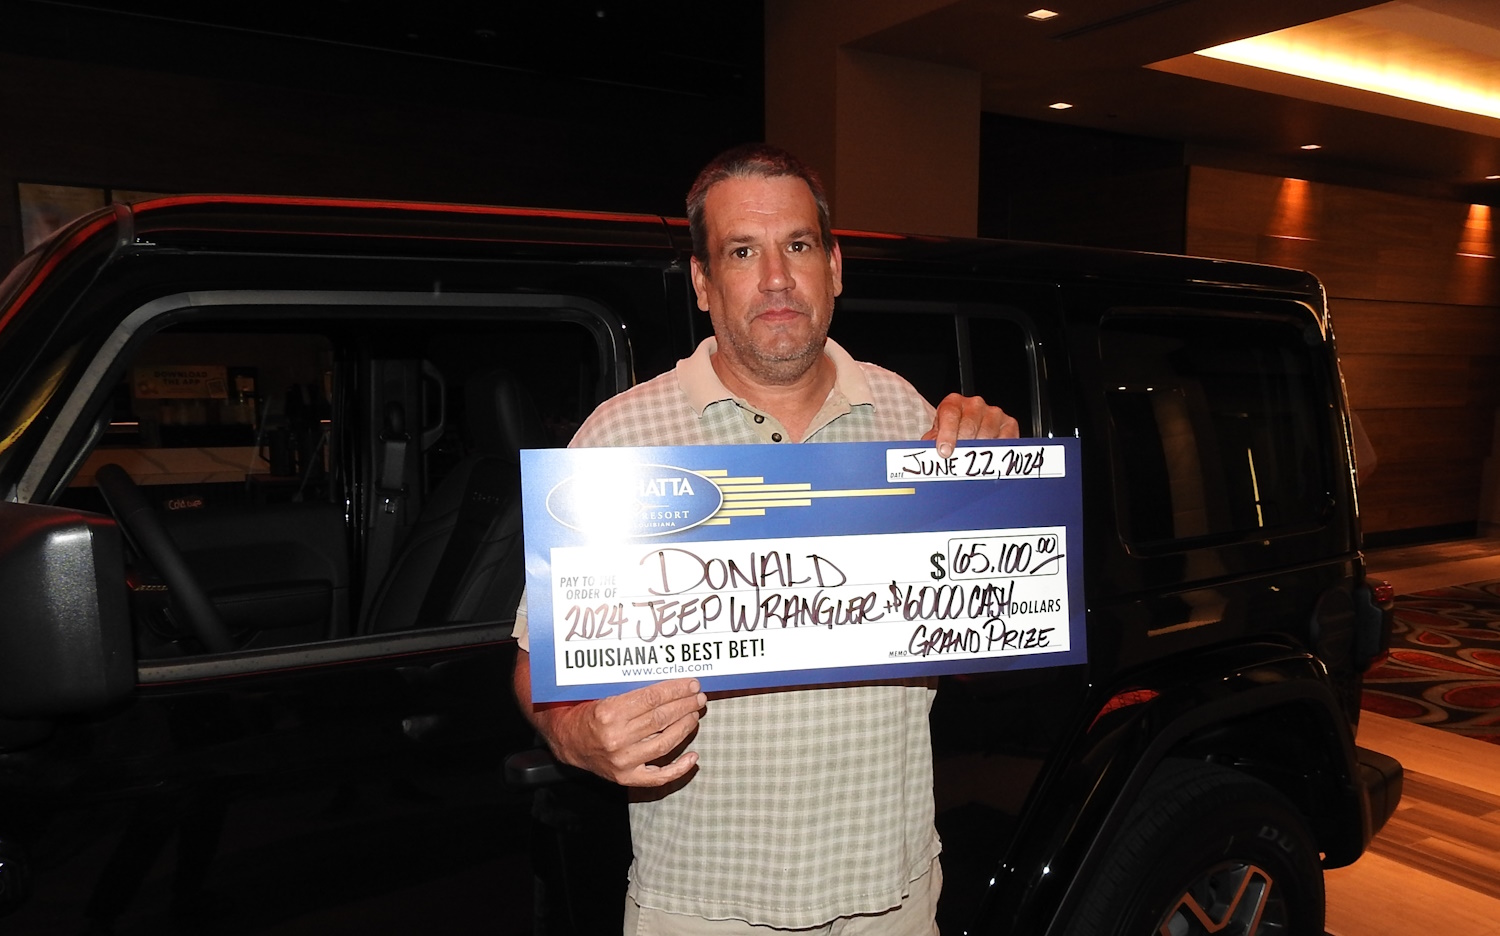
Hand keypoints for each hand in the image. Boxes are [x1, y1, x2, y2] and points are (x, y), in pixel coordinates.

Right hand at [517, 652, 705, 786]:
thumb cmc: (585, 710)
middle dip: (684, 705)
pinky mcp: (625, 777)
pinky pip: (657, 777)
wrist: (566, 739)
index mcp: (609, 712)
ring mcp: (622, 761)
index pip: (652, 698)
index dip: (676, 690)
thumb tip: (667, 681)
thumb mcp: (603, 693)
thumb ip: (631, 688)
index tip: (691, 684)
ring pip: (665, 743)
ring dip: (684, 727)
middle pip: (661, 718)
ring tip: (694, 715)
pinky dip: (679, 768)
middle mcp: (616, 738)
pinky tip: (693, 757)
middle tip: (698, 697)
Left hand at [923, 393, 1019, 455]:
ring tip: (971, 464)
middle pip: (969, 425)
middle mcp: (974, 404)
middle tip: (958, 462)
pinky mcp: (1009, 424)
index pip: (950, 414)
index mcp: (953, 403)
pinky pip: (1005, 440)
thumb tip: (929, 457)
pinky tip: (988, 460)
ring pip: (987, 434)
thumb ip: (931, 445)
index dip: (947, 434)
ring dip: (978, 451)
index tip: (944, 452)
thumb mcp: (935, 439)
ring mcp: (993, 413)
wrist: (965, 437)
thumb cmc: (948, 437)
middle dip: (962, 446)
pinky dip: (997, 452)